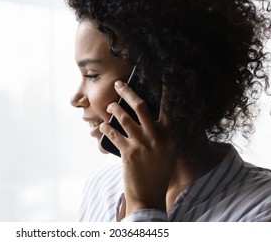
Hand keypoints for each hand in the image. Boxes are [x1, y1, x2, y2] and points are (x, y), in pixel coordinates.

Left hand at [99, 80, 176, 214]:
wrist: (149, 196)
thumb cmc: (158, 173)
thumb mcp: (167, 152)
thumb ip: (161, 134)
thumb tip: (148, 115)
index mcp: (170, 135)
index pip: (169, 106)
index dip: (165, 89)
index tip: (161, 74)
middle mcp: (157, 137)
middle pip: (141, 106)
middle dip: (127, 92)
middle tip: (118, 84)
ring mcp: (142, 145)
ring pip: (124, 118)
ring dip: (114, 109)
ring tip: (109, 106)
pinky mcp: (128, 153)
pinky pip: (113, 134)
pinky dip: (105, 128)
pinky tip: (101, 127)